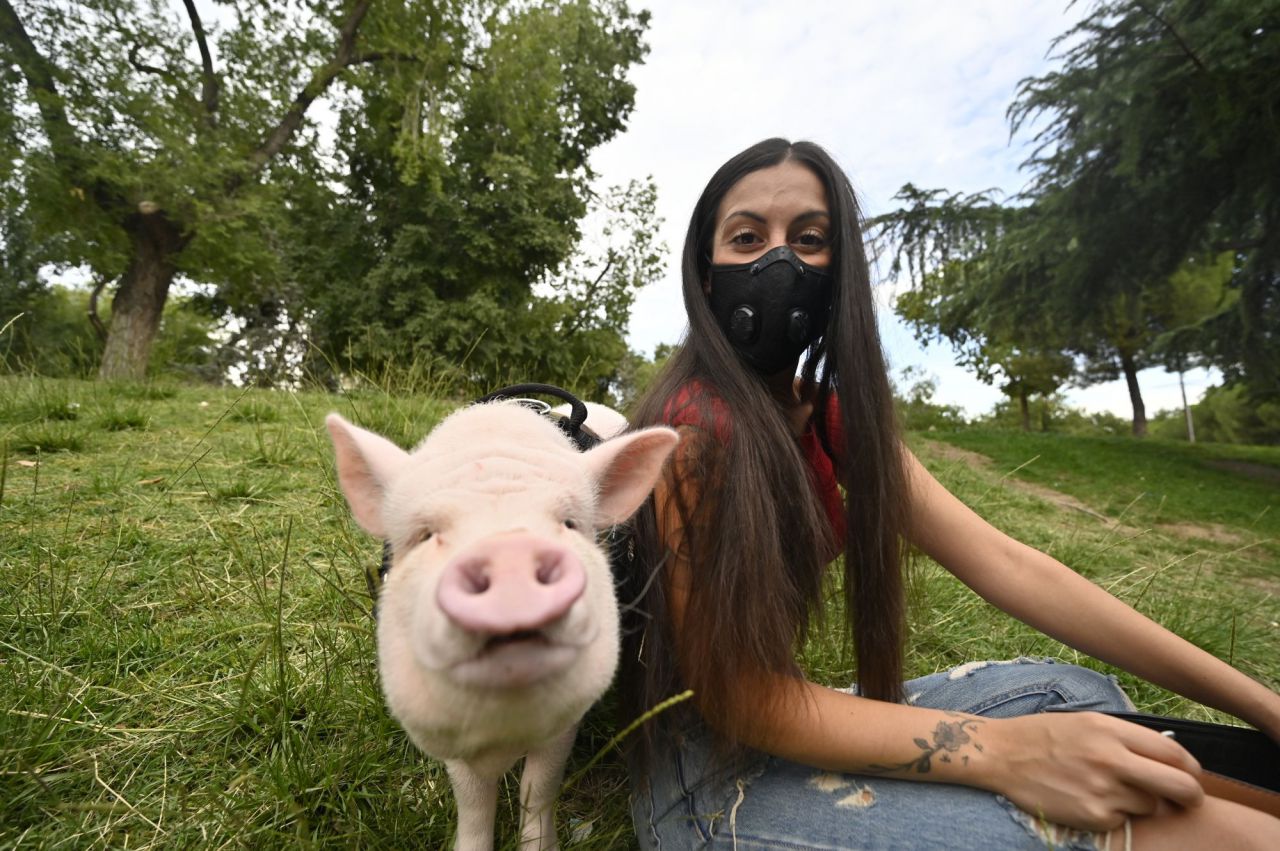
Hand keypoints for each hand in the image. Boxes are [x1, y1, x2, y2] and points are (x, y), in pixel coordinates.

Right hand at [984, 712, 1204, 830]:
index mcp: (1112, 731)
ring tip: (1111, 790)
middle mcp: (1111, 759)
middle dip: (1192, 796)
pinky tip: (1089, 799)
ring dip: (1141, 803)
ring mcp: (1102, 790)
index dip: (1192, 768)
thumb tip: (1170, 760)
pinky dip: (1113, 814)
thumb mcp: (1088, 722)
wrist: (1002, 755)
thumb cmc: (1046, 736)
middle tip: (1188, 799)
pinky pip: (1122, 820)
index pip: (1175, 753)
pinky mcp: (1092, 816)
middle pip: (1179, 786)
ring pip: (1150, 807)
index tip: (1192, 775)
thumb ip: (1129, 739)